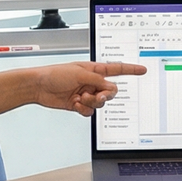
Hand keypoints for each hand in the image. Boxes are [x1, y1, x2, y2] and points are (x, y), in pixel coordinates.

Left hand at [32, 61, 147, 115]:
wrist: (38, 87)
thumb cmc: (55, 74)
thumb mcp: (79, 74)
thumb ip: (97, 81)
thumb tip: (110, 88)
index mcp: (94, 69)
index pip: (117, 69)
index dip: (131, 69)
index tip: (143, 70)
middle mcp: (92, 82)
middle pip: (110, 91)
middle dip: (104, 95)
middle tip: (97, 95)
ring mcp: (86, 93)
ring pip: (100, 103)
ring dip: (91, 102)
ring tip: (80, 98)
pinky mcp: (79, 104)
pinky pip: (90, 111)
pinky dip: (83, 109)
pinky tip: (74, 104)